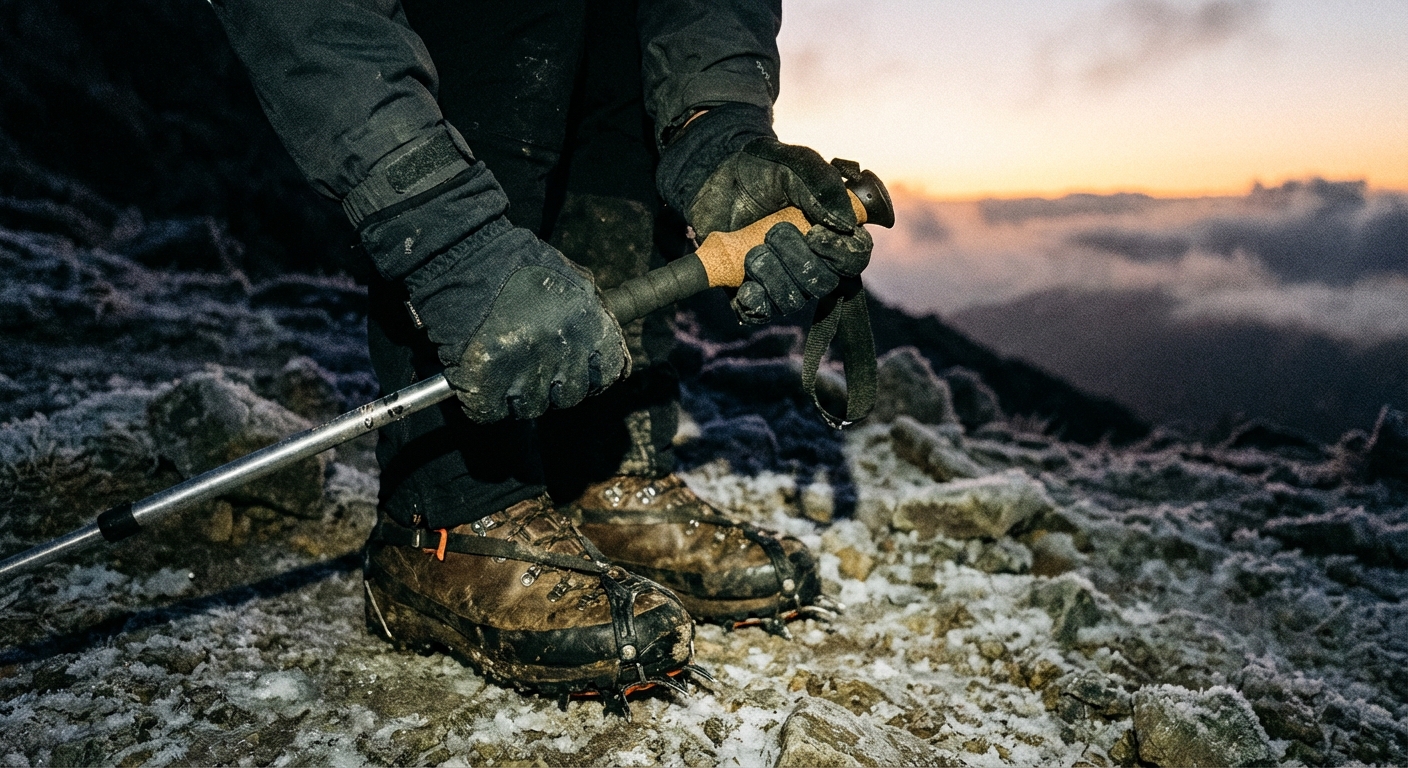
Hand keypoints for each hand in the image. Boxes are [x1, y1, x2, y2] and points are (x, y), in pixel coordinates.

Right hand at [404, 222, 629, 421]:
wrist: (464, 254)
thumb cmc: (516, 262)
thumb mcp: (570, 278)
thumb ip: (591, 312)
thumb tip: (605, 345)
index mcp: (587, 324)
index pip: (608, 373)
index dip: (592, 376)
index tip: (580, 373)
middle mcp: (562, 349)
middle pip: (570, 396)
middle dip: (555, 387)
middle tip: (536, 370)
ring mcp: (524, 367)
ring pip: (531, 407)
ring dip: (519, 396)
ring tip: (505, 373)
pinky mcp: (486, 378)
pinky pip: (490, 411)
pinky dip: (484, 403)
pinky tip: (480, 383)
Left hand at [688, 138, 872, 323]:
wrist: (714, 178)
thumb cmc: (761, 168)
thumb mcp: (794, 165)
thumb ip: (823, 187)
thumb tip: (846, 223)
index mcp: (832, 232)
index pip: (854, 258)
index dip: (841, 254)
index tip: (815, 235)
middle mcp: (812, 261)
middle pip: (823, 284)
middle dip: (798, 261)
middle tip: (774, 233)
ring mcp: (782, 279)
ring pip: (793, 300)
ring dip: (773, 277)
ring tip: (753, 253)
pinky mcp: (750, 291)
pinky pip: (759, 313)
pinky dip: (753, 303)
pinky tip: (745, 284)